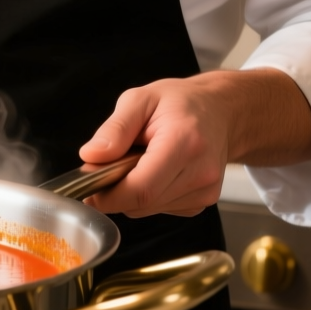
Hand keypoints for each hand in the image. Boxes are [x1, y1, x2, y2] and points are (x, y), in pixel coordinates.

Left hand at [77, 69, 310, 217]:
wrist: (221, 112)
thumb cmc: (180, 103)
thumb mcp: (140, 100)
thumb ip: (115, 129)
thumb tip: (90, 156)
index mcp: (183, 142)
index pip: (140, 189)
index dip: (108, 195)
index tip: (89, 186)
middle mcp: (201, 172)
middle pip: (142, 203)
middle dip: (115, 192)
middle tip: (108, 167)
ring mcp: (206, 191)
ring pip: (148, 210)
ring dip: (131, 193)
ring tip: (138, 162)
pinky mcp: (203, 201)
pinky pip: (160, 209)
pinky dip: (148, 196)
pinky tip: (155, 172)